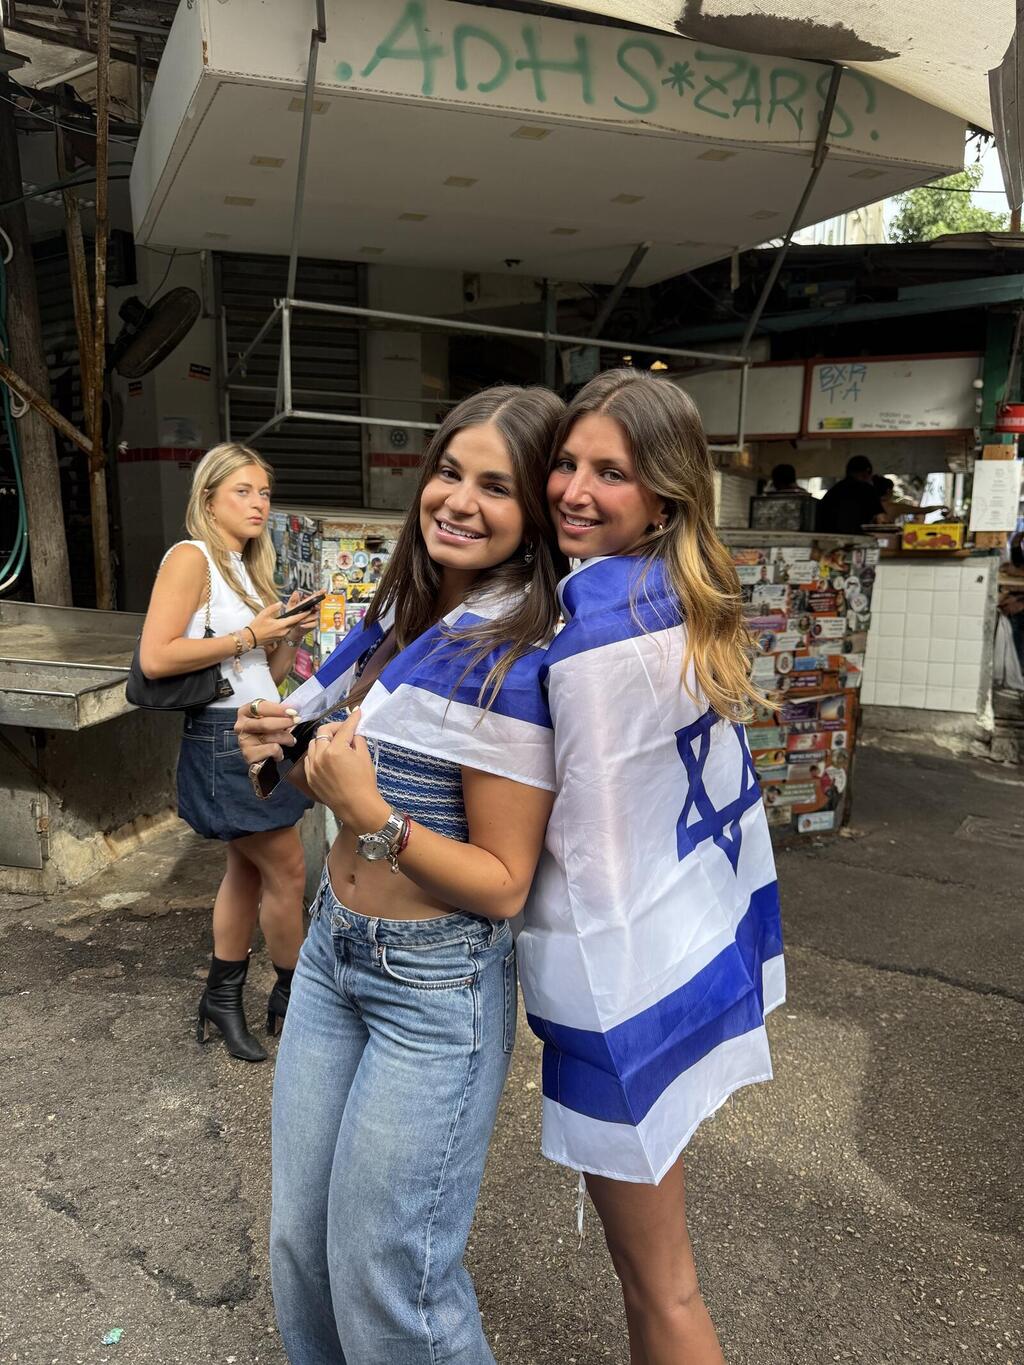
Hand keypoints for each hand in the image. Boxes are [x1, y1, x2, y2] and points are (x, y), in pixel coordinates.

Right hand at [234, 699, 298, 763]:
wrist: (263, 755)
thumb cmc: (268, 732)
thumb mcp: (271, 718)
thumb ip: (279, 712)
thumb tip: (295, 708)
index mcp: (245, 712)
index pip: (261, 707)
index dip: (278, 709)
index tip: (293, 711)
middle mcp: (241, 726)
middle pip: (265, 723)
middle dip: (284, 722)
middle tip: (296, 721)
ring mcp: (243, 741)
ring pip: (270, 737)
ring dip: (286, 738)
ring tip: (291, 740)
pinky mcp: (249, 755)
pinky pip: (271, 750)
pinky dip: (280, 752)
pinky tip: (279, 753)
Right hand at [249, 596, 317, 647]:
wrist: (251, 639)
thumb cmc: (256, 627)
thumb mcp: (264, 613)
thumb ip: (274, 607)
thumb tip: (281, 603)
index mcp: (281, 625)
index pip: (295, 619)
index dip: (303, 614)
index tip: (309, 610)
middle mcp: (283, 631)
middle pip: (295, 623)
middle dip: (301, 618)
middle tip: (306, 612)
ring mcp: (282, 635)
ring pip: (292, 627)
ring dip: (296, 622)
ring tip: (299, 616)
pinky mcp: (279, 638)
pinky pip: (287, 630)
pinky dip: (290, 626)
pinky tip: (289, 622)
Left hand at [280, 591, 319, 643]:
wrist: (291, 630)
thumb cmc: (291, 618)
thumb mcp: (290, 609)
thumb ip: (292, 601)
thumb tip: (295, 592)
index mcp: (307, 604)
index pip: (315, 598)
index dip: (320, 593)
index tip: (324, 590)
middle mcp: (312, 610)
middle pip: (317, 607)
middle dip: (313, 608)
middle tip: (311, 609)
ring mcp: (314, 617)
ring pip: (314, 616)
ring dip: (307, 618)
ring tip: (300, 620)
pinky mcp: (314, 624)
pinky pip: (313, 623)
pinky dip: (307, 624)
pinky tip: (301, 625)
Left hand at [304, 710, 388, 830]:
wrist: (357, 806)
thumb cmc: (365, 782)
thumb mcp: (364, 756)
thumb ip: (357, 739)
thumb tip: (353, 731)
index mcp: (336, 750)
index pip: (344, 728)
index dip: (352, 719)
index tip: (357, 712)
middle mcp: (320, 756)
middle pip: (323, 732)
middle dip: (335, 728)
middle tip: (345, 730)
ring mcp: (312, 767)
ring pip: (313, 744)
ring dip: (324, 740)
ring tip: (336, 744)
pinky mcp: (310, 776)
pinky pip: (309, 758)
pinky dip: (317, 754)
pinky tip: (327, 757)